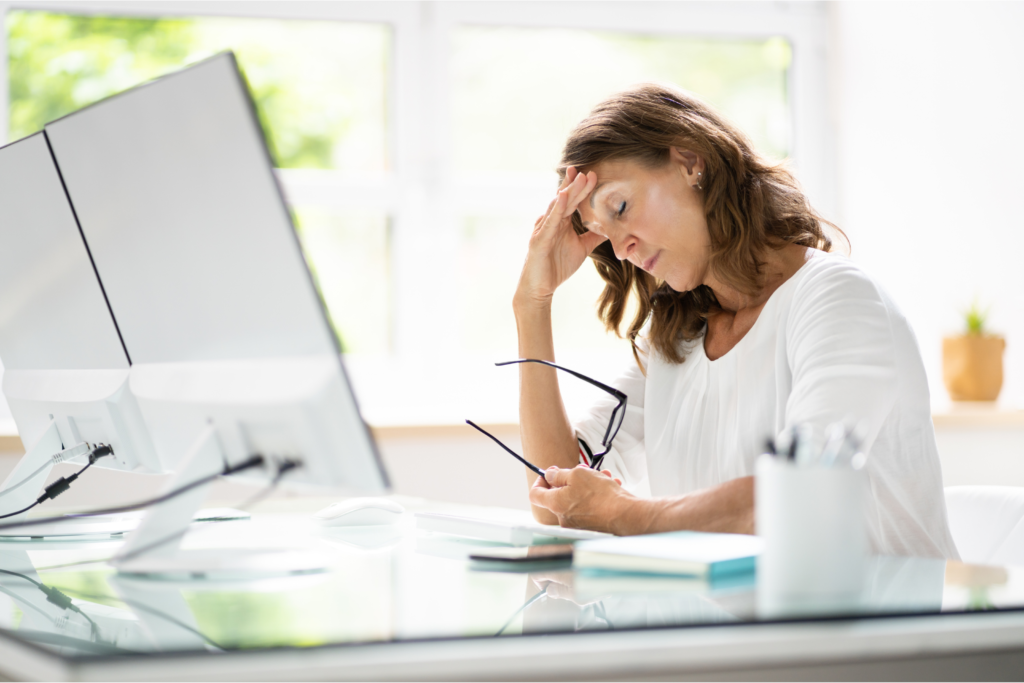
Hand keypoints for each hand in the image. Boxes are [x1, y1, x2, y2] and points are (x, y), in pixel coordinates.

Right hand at [514, 167, 606, 307]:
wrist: (540, 287)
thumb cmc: (557, 267)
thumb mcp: (582, 248)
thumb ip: (594, 237)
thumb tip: (612, 229)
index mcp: (561, 222)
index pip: (572, 201)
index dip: (581, 188)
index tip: (593, 175)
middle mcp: (551, 221)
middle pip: (565, 199)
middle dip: (577, 184)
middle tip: (588, 171)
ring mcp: (543, 229)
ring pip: (558, 206)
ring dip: (569, 191)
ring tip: (579, 177)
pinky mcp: (539, 239)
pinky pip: (549, 222)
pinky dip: (557, 209)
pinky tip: (563, 197)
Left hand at [529, 465, 639, 534]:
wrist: (625, 514)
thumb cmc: (601, 496)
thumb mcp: (577, 474)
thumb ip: (559, 474)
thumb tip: (550, 474)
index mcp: (555, 504)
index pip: (535, 494)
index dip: (540, 481)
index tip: (549, 473)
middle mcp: (563, 517)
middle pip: (558, 494)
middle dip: (571, 479)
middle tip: (581, 471)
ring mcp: (577, 522)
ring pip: (577, 497)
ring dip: (588, 483)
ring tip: (601, 476)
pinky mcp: (590, 524)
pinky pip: (589, 505)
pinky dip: (597, 494)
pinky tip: (609, 485)